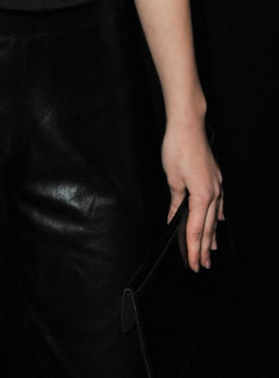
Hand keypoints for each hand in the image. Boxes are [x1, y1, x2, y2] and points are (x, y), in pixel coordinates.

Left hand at [161, 120, 223, 271]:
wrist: (188, 124)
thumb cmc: (178, 147)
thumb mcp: (172, 178)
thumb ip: (175, 203)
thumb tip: (173, 220)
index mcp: (202, 196)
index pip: (195, 229)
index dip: (192, 248)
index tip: (192, 264)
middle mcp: (213, 193)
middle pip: (207, 227)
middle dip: (204, 248)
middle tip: (201, 265)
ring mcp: (217, 185)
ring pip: (214, 217)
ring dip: (212, 235)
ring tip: (211, 251)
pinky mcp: (215, 178)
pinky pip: (218, 204)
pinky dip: (217, 216)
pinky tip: (219, 221)